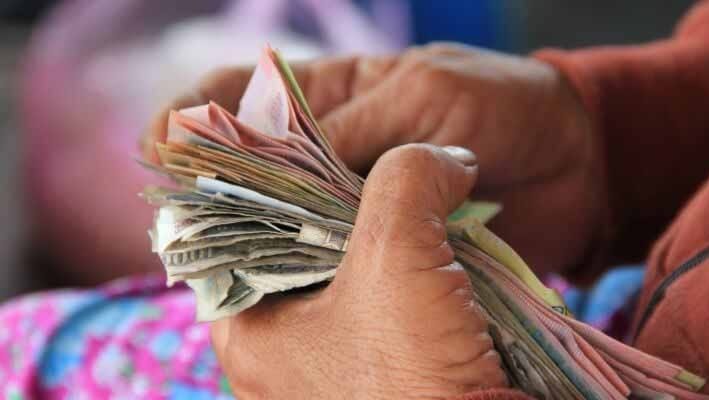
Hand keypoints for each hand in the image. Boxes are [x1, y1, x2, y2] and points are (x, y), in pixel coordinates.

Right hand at [144, 43, 607, 275]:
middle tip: (192, 222)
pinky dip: (312, 280)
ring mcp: (353, 210)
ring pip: (284, 228)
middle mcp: (328, 157)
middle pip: (247, 173)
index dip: (190, 119)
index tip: (161, 146)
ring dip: (259, 244)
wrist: (576, 162)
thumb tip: (278, 163)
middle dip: (212, 194)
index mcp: (330, 99)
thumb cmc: (502, 105)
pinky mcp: (384, 255)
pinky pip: (335, 268)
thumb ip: (356, 128)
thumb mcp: (426, 95)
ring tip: (237, 265)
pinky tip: (295, 293)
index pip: (236, 100)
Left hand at [210, 144, 507, 398]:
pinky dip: (409, 280)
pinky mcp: (379, 383)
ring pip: (347, 281)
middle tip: (379, 171)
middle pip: (299, 252)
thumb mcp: (397, 256)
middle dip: (345, 210)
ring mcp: (328, 376)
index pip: (240, 232)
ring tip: (416, 206)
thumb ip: (406, 179)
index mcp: (247, 333)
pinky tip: (437, 256)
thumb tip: (444, 160)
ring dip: (385, 244)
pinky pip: (383, 312)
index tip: (318, 144)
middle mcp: (277, 358)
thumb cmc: (412, 377)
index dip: (279, 182)